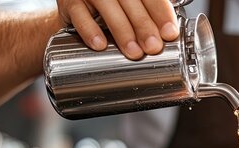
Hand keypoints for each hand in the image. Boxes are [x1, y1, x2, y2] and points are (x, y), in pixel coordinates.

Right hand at [56, 0, 178, 58]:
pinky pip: (79, 15)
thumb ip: (149, 13)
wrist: (76, 8)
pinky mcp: (69, 2)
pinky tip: (100, 45)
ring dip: (122, 30)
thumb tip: (169, 33)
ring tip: (133, 51)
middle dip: (144, 25)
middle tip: (153, 47)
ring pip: (106, 5)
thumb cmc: (111, 9)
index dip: (161, 13)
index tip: (169, 33)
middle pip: (130, 0)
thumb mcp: (132, 6)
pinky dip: (90, 30)